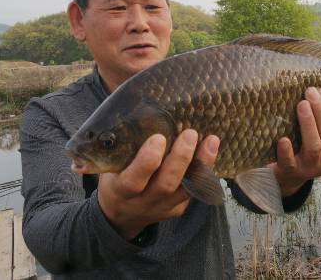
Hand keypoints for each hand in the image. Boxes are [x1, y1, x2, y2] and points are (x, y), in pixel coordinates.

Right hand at [97, 129, 219, 239]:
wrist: (120, 214)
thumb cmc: (115, 178)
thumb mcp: (109, 166)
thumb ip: (121, 147)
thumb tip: (129, 107)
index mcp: (120, 190)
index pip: (133, 180)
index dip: (147, 162)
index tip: (158, 138)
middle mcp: (142, 202)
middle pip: (165, 185)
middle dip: (180, 159)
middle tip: (190, 134)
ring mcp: (162, 208)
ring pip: (186, 189)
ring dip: (200, 164)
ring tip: (211, 140)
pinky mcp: (177, 208)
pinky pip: (194, 191)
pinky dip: (204, 171)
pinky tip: (211, 151)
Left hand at [270, 87, 320, 196]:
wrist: (285, 178)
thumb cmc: (301, 150)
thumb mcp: (316, 139)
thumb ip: (319, 122)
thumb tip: (314, 89)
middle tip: (310, 92)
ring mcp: (309, 169)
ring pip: (314, 147)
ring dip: (309, 124)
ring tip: (301, 104)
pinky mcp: (290, 173)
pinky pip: (290, 162)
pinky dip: (287, 150)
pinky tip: (283, 139)